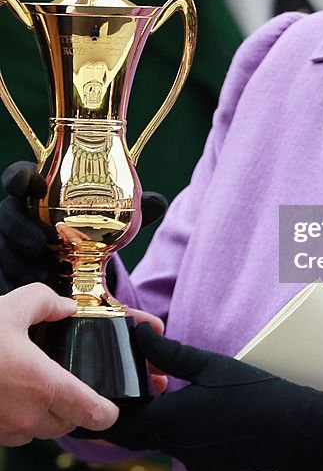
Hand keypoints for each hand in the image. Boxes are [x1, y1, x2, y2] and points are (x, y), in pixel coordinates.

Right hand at [0, 161, 168, 293]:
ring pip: (3, 247)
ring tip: (40, 275)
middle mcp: (19, 213)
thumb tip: (158, 203)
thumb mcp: (113, 219)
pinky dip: (14, 283)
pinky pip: (3, 273)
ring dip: (16, 260)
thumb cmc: (91, 229)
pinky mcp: (8, 264)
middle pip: (7, 214)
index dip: (17, 178)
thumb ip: (135, 209)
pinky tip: (29, 294)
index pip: (19, 176)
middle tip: (39, 246)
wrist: (77, 262)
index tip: (24, 184)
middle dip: (17, 229)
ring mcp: (10, 240)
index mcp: (38, 191)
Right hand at [0, 284, 118, 444]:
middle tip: (73, 390)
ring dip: (44, 418)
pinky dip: (18, 421)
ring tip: (39, 392)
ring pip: (37, 433)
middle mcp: (27, 416)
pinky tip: (10, 397)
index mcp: (45, 386)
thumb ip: (45, 303)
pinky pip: (11, 435)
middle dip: (74, 411)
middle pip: (66, 425)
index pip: (91, 412)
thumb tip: (64, 308)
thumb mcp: (12, 307)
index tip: (110, 410)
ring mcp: (2, 430)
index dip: (106, 413)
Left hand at [94, 324, 322, 470]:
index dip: (106, 405)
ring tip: (163, 388)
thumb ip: (169, 354)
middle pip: (134, 435)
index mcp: (170, 422)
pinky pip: (181, 449)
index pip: (118, 422)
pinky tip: (197, 409)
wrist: (297, 432)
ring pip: (159, 441)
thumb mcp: (211, 365)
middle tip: (130, 384)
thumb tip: (138, 335)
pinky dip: (178, 430)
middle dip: (127, 412)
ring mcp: (193, 463)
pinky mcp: (209, 469)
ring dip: (155, 419)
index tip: (102, 386)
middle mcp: (176, 449)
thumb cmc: (255, 393)